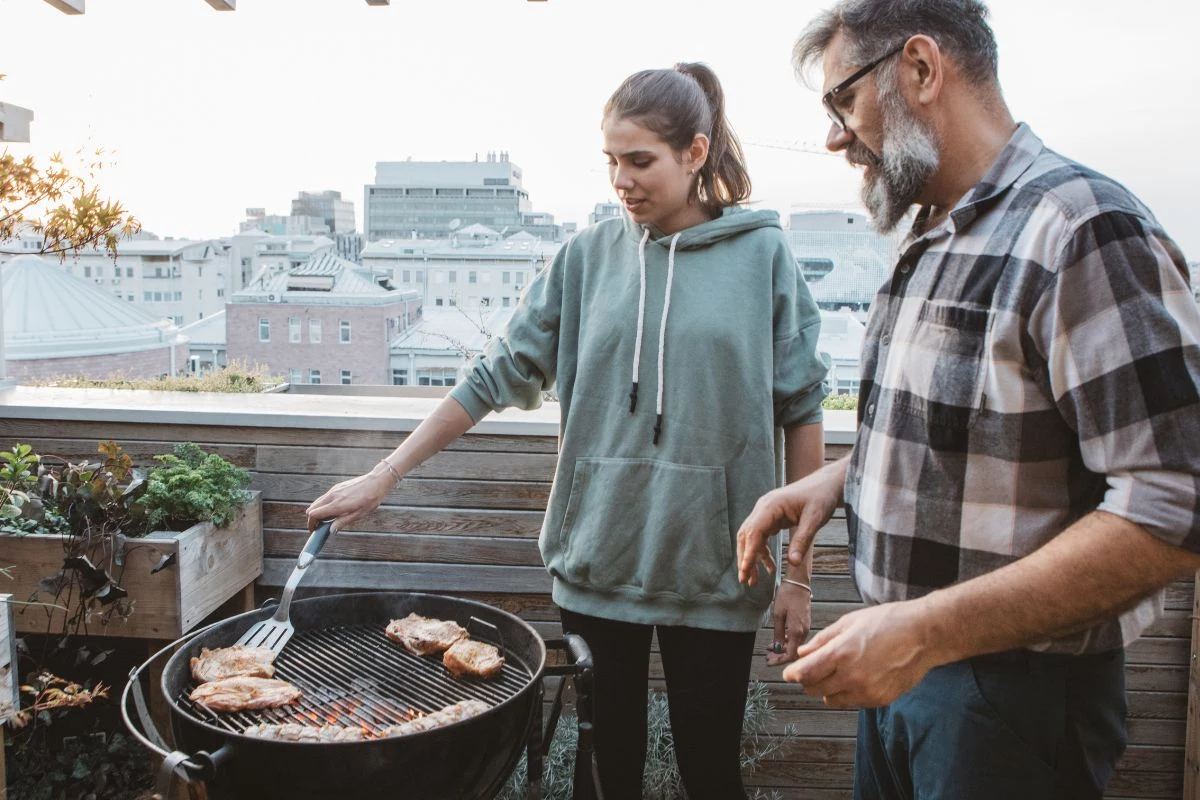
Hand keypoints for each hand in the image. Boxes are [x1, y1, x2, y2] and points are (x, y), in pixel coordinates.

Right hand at [305, 468, 394, 531]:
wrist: (376, 481)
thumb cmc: (370, 499)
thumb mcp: (359, 514)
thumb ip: (343, 522)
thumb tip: (330, 531)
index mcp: (337, 505)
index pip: (314, 514)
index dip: (311, 524)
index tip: (313, 530)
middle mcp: (332, 496)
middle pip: (312, 508)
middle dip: (312, 519)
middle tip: (317, 527)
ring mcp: (333, 490)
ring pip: (317, 502)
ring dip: (317, 511)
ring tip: (325, 520)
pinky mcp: (337, 487)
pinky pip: (324, 497)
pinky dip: (323, 505)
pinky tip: (332, 510)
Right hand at [737, 464, 841, 585]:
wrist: (827, 484)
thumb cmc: (821, 497)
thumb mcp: (815, 519)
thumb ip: (802, 540)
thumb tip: (793, 563)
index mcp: (770, 505)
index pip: (753, 531)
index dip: (748, 552)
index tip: (744, 571)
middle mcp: (763, 508)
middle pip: (746, 535)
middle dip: (745, 558)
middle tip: (746, 581)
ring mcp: (766, 512)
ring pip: (751, 537)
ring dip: (751, 558)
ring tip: (754, 580)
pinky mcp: (771, 517)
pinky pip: (761, 537)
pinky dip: (762, 552)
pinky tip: (769, 567)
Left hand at [767, 581, 811, 665]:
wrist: (799, 583)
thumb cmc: (787, 596)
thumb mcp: (778, 614)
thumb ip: (778, 633)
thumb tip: (776, 648)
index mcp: (797, 631)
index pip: (791, 655)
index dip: (780, 661)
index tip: (769, 662)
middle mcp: (804, 632)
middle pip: (793, 652)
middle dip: (780, 656)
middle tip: (767, 658)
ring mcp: (806, 628)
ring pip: (795, 645)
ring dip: (782, 649)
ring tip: (769, 649)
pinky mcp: (805, 623)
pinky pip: (796, 638)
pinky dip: (787, 641)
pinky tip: (777, 640)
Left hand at [781, 599, 938, 707]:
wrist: (924, 635)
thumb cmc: (888, 622)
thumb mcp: (850, 621)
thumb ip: (823, 640)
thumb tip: (802, 653)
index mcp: (841, 653)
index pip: (805, 673)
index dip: (792, 674)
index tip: (789, 674)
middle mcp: (852, 676)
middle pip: (814, 689)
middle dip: (808, 680)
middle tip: (812, 670)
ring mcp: (867, 691)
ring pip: (831, 699)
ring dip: (827, 688)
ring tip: (837, 672)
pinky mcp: (880, 700)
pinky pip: (852, 702)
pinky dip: (847, 693)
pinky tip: (856, 678)